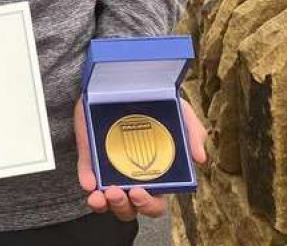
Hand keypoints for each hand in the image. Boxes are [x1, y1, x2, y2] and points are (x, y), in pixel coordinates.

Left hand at [74, 97, 207, 220]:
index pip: (154, 203)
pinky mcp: (91, 156)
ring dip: (104, 205)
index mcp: (156, 175)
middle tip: (119, 192)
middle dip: (123, 207)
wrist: (128, 78)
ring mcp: (109, 169)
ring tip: (102, 195)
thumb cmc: (159, 101)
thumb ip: (193, 132)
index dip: (148, 205)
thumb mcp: (181, 112)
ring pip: (105, 201)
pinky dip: (86, 182)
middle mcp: (132, 177)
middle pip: (129, 209)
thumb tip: (200, 159)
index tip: (139, 192)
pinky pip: (86, 175)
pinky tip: (89, 184)